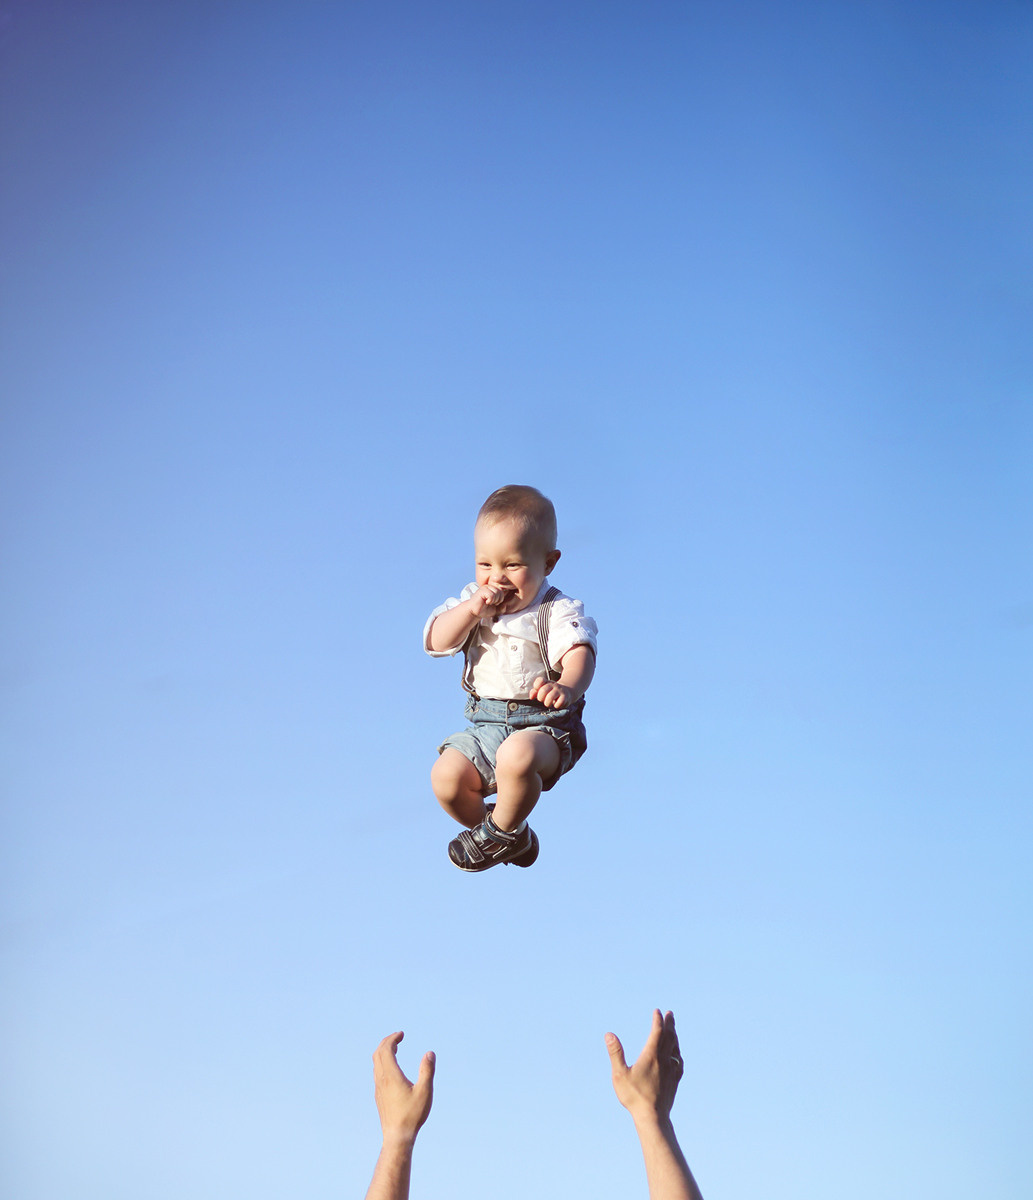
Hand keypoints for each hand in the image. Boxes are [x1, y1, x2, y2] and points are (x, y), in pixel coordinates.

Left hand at [372, 1032, 434, 1143]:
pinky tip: (392, 1070)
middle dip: (387, 1042)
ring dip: (383, 1052)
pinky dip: (383, 1063)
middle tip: (398, 1038)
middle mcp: (381, 1080)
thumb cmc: (412, 1115)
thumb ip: (427, 1071)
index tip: (401, 1034)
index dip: (393, 1039)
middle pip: (378, 1053)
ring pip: (376, 1064)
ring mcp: (378, 1088)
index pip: (386, 1049)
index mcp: (391, 1076)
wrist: (397, 1137)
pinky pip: (377, 1073)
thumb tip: (429, 1053)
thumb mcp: (424, 1091)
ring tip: (395, 1049)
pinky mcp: (379, 1096)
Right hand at [469, 583, 518, 616]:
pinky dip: (490, 600)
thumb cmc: (484, 610)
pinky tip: (485, 602)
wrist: (474, 612)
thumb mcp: (496, 610)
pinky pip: (491, 595)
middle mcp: (489, 586)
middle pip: (501, 591)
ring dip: (493, 600)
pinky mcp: (482, 590)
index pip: (503, 591)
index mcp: (493, 588)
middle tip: (491, 603)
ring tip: (488, 602)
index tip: (494, 603)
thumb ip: (502, 608)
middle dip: (498, 600)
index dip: (500, 599)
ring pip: (496, 593)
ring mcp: (485, 587)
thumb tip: (505, 605)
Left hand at [529, 676, 574, 708]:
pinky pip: (559, 703)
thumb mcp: (542, 690)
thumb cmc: (551, 692)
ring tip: (549, 703)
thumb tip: (531, 697)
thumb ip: (534, 692)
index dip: (536, 687)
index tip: (538, 691)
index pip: (539, 681)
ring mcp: (559, 691)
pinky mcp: (565, 697)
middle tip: (543, 700)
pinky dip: (556, 706)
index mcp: (546, 682)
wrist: (567, 692)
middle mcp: (553, 685)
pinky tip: (557, 704)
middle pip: (543, 690)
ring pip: (550, 697)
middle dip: (540, 698)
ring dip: (547, 703)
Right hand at [606, 1009, 683, 1123]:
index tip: (657, 1011)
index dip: (657, 1020)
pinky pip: (679, 1062)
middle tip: (670, 1014)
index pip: (657, 1032)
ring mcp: (671, 1071)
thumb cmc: (634, 1097)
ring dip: (675, 1036)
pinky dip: (678, 1053)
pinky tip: (677, 1055)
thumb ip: (615, 1053)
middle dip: (669, 1024)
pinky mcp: (674, 1081)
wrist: (653, 1118)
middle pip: (669, 1037)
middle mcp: (664, 1061)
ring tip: (673, 1029)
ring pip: (675, 1048)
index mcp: (651, 1056)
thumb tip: (609, 1034)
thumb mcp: (620, 1074)